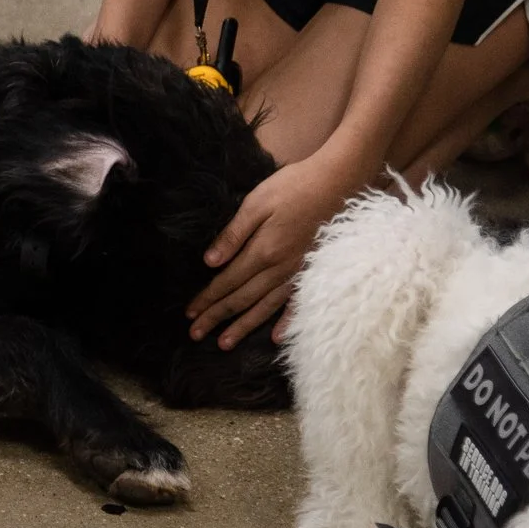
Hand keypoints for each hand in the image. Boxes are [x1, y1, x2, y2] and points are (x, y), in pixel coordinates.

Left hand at [186, 153, 362, 350]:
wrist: (338, 183)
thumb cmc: (293, 187)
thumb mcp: (256, 203)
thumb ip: (234, 234)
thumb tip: (209, 262)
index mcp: (263, 251)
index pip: (227, 281)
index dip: (207, 299)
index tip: (189, 314)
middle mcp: (279, 269)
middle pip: (242, 299)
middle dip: (217, 317)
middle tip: (195, 335)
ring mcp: (298, 273)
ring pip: (265, 307)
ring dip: (243, 326)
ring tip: (225, 344)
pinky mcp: (313, 272)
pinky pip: (297, 304)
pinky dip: (286, 323)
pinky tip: (274, 338)